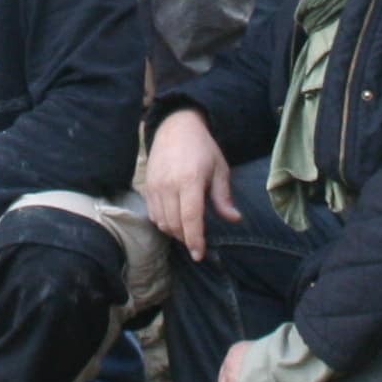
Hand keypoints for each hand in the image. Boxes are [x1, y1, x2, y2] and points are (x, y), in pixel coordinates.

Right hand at [142, 107, 240, 260]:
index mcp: (190, 180)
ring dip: (175, 233)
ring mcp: (155, 186)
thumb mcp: (219, 169)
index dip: (195, 240)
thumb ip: (223, 197)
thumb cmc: (203, 148)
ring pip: (162, 222)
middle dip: (187, 239)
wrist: (176, 127)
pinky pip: (153, 214)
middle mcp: (169, 184)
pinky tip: (176, 220)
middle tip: (199, 243)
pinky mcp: (147, 186)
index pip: (190, 218)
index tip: (200, 254)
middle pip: (175, 225)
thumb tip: (234, 219)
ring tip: (188, 232)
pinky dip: (164, 223)